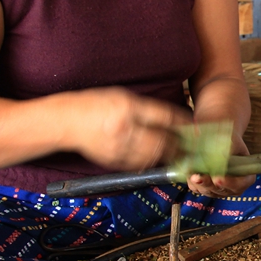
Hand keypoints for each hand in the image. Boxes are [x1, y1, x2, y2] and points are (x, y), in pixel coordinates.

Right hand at [70, 88, 190, 170]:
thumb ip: (146, 108)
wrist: (66, 121)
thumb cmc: (94, 104)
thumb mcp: (122, 96)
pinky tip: (156, 157)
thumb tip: (171, 118)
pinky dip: (151, 161)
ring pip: (153, 156)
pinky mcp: (113, 160)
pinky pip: (139, 164)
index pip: (164, 116)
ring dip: (167, 155)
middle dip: (178, 144)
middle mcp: (125, 129)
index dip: (182, 122)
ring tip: (177, 153)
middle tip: (190, 144)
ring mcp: (118, 147)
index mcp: (128, 108)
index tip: (193, 125)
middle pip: (162, 141)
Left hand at [188, 133, 254, 197]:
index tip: (218, 178)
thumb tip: (221, 157)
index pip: (240, 185)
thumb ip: (229, 151)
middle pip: (221, 190)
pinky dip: (192, 182)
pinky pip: (198, 189)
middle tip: (198, 177)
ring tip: (191, 174)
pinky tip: (188, 174)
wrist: (220, 139)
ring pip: (208, 191)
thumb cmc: (230, 140)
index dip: (229, 183)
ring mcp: (220, 190)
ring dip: (198, 184)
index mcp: (246, 177)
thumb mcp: (233, 142)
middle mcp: (234, 187)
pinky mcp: (207, 189)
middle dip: (208, 183)